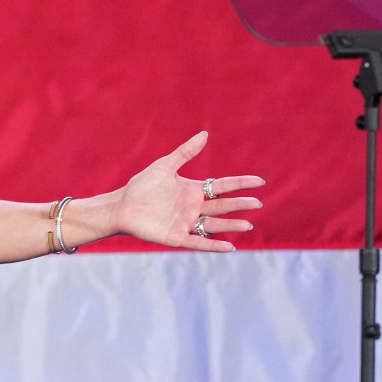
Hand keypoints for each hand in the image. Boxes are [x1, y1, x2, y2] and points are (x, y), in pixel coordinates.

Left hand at [113, 131, 265, 251]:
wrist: (122, 206)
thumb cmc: (142, 186)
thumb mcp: (165, 166)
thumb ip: (185, 152)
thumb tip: (205, 134)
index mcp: (194, 190)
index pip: (223, 186)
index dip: (241, 184)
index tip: (259, 181)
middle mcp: (194, 208)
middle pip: (222, 206)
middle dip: (239, 205)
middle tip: (257, 204)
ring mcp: (187, 223)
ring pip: (214, 225)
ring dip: (230, 225)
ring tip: (247, 225)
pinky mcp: (176, 237)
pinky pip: (198, 242)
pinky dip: (213, 245)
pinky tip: (229, 247)